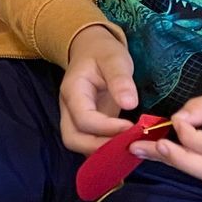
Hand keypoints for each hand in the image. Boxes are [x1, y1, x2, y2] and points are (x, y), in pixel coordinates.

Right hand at [58, 25, 138, 154]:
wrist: (90, 49)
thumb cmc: (103, 52)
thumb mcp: (115, 59)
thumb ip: (120, 79)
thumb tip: (130, 104)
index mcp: (73, 92)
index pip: (84, 119)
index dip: (107, 128)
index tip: (132, 127)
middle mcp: (69, 109)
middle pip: (73, 139)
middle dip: (100, 148)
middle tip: (128, 145)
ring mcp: (75, 118)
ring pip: (79, 144)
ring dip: (102, 152)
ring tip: (128, 147)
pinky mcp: (86, 124)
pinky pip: (90, 143)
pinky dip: (105, 150)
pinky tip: (126, 147)